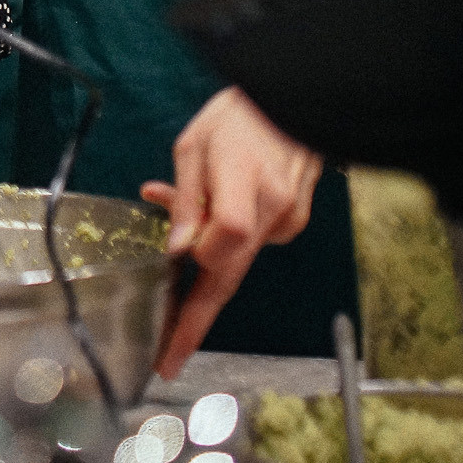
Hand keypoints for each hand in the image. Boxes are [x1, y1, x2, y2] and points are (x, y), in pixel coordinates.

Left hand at [141, 86, 323, 376]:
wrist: (293, 102)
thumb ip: (186, 200)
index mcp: (245, 185)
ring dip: (202, 270)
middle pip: (230, 276)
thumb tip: (177, 252)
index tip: (170, 289)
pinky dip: (223, 242)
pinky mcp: (293, 224)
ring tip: (173, 268)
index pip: (224, 242)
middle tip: (168, 360)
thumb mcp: (195, 147)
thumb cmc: (238, 118)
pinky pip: (249, 244)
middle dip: (196, 322)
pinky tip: (209, 218)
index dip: (195, 264)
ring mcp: (287, 222)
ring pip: (235, 261)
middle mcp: (273, 212)